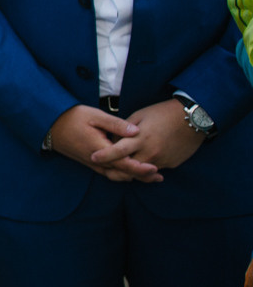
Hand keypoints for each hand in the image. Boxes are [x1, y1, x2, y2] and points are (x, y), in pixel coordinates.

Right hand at [45, 105, 157, 182]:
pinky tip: (130, 171)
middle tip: (159, 177)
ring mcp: (92, 163)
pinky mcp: (89, 163)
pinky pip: (108, 173)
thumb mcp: (94, 116)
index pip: (123, 163)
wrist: (49, 125)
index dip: (140, 168)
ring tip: (149, 177)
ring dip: (132, 177)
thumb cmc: (72, 117)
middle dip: (141, 176)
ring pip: (115, 175)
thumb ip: (116, 125)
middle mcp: (96, 161)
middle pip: (122, 174)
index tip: (155, 168)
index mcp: (99, 149)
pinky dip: (121, 174)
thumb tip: (136, 132)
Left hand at [88, 99, 204, 174]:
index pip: (117, 151)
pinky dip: (146, 168)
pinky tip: (142, 162)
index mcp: (140, 138)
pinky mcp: (171, 164)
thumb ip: (124, 129)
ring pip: (141, 172)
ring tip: (122, 167)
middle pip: (128, 168)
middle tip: (105, 168)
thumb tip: (113, 140)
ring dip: (131, 171)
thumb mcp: (140, 116)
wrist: (193, 119)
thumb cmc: (163, 113)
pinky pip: (154, 169)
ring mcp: (162, 160)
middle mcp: (150, 152)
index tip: (93, 157)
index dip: (104, 156)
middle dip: (116, 170)